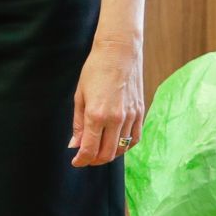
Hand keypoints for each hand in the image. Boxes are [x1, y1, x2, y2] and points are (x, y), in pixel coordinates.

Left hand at [69, 34, 143, 166]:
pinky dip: (125, 146)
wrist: (119, 53)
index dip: (81, 160)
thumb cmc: (94, 71)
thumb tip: (75, 145)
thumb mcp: (79, 96)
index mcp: (96, 115)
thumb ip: (78, 123)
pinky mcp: (140, 113)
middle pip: (106, 154)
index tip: (76, 162)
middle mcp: (115, 119)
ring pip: (122, 149)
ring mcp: (131, 117)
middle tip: (85, 159)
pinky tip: (115, 143)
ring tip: (98, 151)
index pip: (89, 149)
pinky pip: (134, 139)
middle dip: (94, 161)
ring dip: (109, 155)